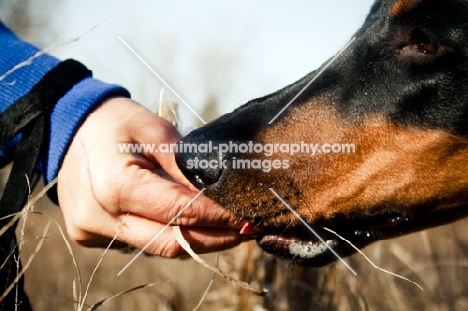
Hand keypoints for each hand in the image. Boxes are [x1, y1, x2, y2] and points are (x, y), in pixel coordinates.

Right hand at [57, 97, 250, 256]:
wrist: (68, 129)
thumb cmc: (114, 122)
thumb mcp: (155, 131)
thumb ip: (186, 167)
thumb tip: (221, 195)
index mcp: (115, 186)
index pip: (180, 212)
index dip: (218, 218)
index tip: (247, 217)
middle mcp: (100, 218)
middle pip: (170, 242)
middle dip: (214, 239)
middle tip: (246, 229)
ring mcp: (92, 231)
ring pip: (157, 247)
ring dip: (195, 240)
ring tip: (225, 228)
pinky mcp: (90, 237)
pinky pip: (141, 242)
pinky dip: (169, 235)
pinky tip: (190, 224)